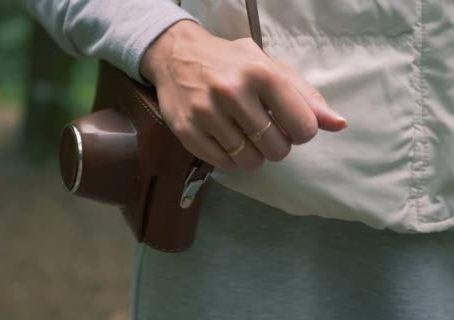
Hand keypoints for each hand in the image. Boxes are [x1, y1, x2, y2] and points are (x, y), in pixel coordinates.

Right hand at [140, 21, 346, 170]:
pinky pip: (224, 164)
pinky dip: (230, 158)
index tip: (288, 124)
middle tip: (263, 131)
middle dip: (277, 146)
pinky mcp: (187, 131)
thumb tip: (339, 124)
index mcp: (262, 73)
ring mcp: (207, 113)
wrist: (177, 55)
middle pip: (277, 149)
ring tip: (244, 135)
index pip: (303, 127)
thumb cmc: (230, 62)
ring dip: (253, 154)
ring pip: (249, 161)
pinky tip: (225, 139)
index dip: (301, 132)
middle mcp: (233, 92)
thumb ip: (306, 96)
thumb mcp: (271, 67)